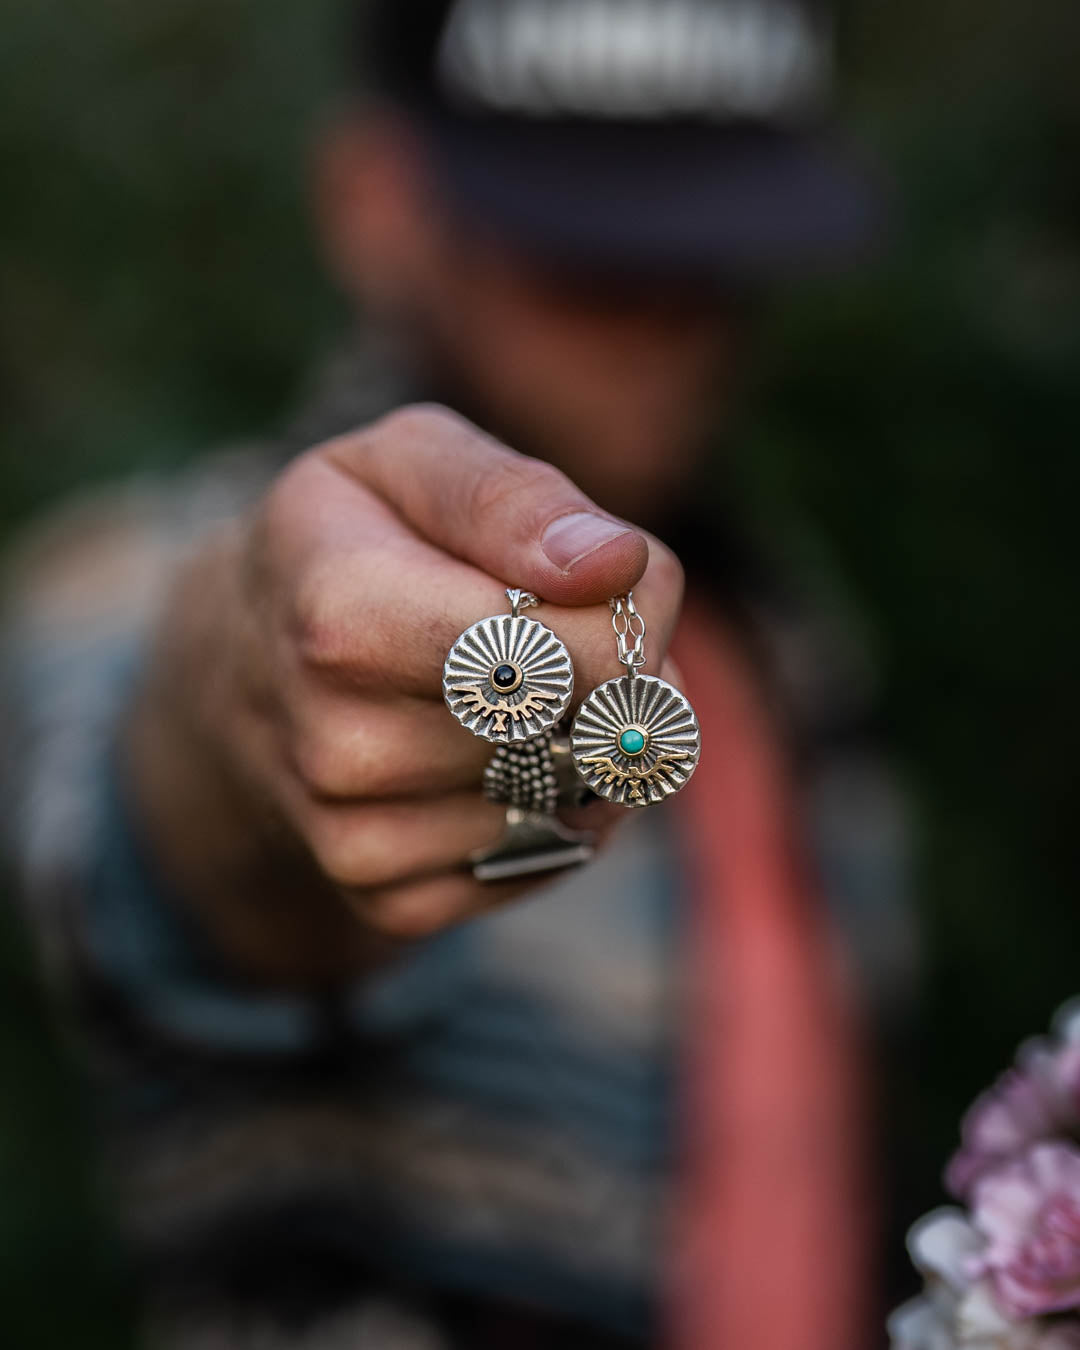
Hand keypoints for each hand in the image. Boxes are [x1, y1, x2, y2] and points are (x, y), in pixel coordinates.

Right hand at [127, 406, 684, 983]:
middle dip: (615, 680)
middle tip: (563, 634)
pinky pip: (545, 861)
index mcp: (341, 620)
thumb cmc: (350, 542)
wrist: (240, 669)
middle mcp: (339, 747)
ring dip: (590, 747)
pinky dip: (557, 809)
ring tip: (521, 692)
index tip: (593, 578)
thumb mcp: (409, 462)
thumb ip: (510, 496)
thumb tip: (613, 563)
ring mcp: (356, 838)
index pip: (568, 652)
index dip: (622, 610)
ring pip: (576, 803)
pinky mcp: (389, 900)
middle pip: (583, 734)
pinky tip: (501, 757)